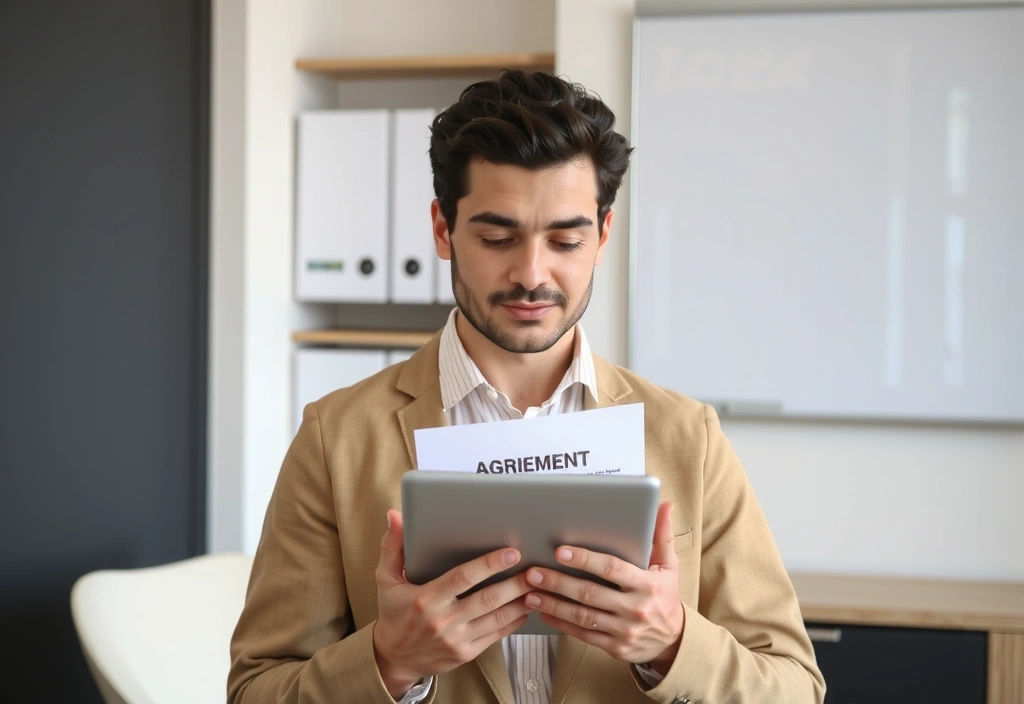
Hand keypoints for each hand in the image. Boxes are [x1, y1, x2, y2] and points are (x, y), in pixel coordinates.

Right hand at [372, 510, 533, 697]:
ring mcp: (456, 640)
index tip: (511, 553)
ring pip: (496, 618)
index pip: (462, 578)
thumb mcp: (386, 579)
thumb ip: (393, 546)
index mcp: (426, 599)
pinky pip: (495, 635)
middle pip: (487, 599)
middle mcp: (443, 621)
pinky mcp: (465, 654)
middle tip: (535, 569)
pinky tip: (525, 609)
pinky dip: (513, 622)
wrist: (394, 658)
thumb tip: (395, 516)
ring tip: (538, 587)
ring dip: (520, 602)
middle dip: (515, 583)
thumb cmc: (393, 612)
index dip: (489, 564)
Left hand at [523, 502, 684, 673]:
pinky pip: (584, 634)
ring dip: (554, 604)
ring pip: (582, 616)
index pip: (612, 569)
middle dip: (558, 582)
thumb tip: (664, 505)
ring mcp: (624, 630)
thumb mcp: (669, 567)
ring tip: (531, 593)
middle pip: (590, 593)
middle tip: (533, 572)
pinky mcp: (615, 647)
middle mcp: (635, 609)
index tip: (561, 552)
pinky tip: (544, 614)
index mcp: (647, 585)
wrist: (673, 640)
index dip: (585, 559)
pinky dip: (562, 624)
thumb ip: (662, 536)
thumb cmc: (666, 596)